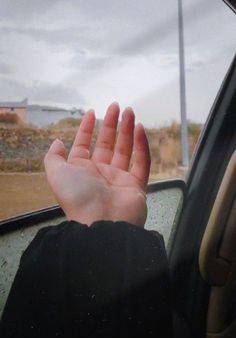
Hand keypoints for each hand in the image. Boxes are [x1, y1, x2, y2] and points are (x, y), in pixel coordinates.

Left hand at [44, 103, 150, 225]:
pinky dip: (142, 146)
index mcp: (81, 171)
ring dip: (127, 130)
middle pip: (107, 144)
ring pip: (125, 150)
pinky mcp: (136, 184)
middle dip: (111, 124)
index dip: (86, 128)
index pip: (84, 145)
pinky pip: (142, 162)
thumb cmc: (78, 197)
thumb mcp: (57, 174)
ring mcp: (119, 179)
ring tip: (129, 112)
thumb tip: (57, 142)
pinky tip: (139, 129)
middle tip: (116, 106)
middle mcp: (100, 173)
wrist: (102, 222)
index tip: (91, 112)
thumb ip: (54, 157)